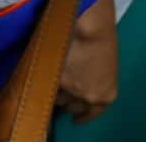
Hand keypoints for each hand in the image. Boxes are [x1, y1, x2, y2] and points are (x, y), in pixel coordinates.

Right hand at [55, 0, 117, 124]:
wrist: (91, 26)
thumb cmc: (103, 38)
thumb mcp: (105, 65)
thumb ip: (95, 80)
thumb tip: (81, 82)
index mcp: (106, 95)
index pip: (91, 115)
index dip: (82, 116)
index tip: (76, 119)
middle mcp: (89, 98)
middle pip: (71, 108)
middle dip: (67, 101)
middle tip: (62, 94)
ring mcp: (70, 90)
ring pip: (56, 98)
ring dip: (53, 90)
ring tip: (50, 80)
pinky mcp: (54, 80)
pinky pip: (45, 85)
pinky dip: (43, 79)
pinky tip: (40, 73)